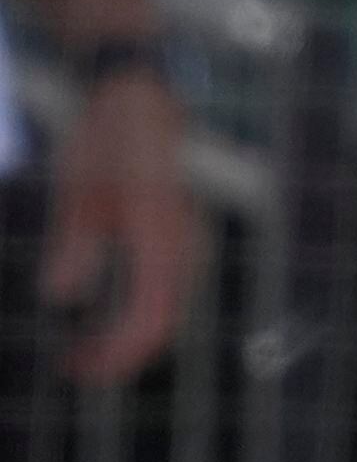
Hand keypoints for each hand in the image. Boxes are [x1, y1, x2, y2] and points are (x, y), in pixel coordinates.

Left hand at [43, 69, 196, 386]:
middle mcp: (185, 241)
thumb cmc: (106, 134)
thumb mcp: (79, 186)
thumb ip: (76, 242)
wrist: (138, 90)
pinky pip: (167, 285)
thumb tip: (63, 296)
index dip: (117, 354)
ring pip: (168, 304)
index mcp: (162, 234)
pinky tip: (107, 313)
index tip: (79, 371)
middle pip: (165, 318)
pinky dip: (139, 310)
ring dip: (129, 334)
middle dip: (121, 353)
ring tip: (84, 348)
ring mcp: (187, 235)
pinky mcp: (179, 229)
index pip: (151, 316)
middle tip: (74, 368)